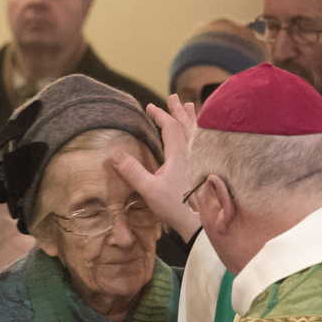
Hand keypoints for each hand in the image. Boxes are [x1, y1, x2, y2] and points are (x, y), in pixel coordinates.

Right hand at [110, 95, 200, 241]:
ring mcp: (202, 161)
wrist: (201, 224)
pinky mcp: (207, 170)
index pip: (170, 127)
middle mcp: (193, 153)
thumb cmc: (175, 207)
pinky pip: (205, 143)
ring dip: (192, 118)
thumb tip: (114, 154)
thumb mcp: (149, 190)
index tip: (150, 107)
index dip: (160, 115)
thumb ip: (132, 171)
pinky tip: (201, 137)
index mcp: (179, 154)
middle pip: (186, 125)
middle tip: (174, 97)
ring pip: (198, 133)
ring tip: (191, 106)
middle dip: (179, 110)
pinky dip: (202, 133)